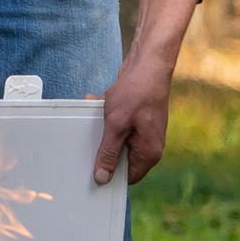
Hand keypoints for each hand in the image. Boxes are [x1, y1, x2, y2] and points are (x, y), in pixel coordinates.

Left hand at [94, 0, 197, 185]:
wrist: (149, 62)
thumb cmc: (138, 92)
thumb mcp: (117, 125)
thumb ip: (108, 152)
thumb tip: (102, 178)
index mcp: (149, 153)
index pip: (126, 176)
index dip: (109, 173)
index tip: (91, 169)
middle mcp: (149, 144)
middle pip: (120, 156)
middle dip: (102, 143)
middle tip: (90, 136)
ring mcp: (144, 130)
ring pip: (116, 137)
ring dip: (102, 125)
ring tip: (96, 111)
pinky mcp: (138, 117)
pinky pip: (118, 123)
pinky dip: (107, 114)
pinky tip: (98, 101)